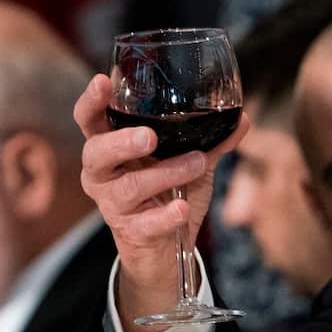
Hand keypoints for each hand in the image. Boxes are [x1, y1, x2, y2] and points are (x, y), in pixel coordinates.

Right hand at [74, 74, 247, 331]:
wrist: (167, 249)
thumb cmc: (169, 193)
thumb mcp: (189, 163)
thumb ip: (211, 141)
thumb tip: (242, 118)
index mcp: (109, 147)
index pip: (89, 120)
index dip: (92, 101)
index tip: (103, 82)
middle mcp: (102, 174)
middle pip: (96, 153)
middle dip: (121, 143)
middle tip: (149, 137)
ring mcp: (113, 205)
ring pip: (130, 187)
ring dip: (165, 173)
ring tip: (196, 164)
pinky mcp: (131, 232)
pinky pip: (146, 223)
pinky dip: (166, 215)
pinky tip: (182, 208)